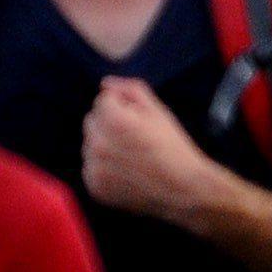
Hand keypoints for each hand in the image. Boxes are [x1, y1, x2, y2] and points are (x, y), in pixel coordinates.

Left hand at [78, 77, 220, 225]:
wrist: (181, 188)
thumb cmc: (172, 146)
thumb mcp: (158, 111)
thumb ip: (131, 90)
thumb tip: (105, 83)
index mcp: (114, 120)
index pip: (103, 100)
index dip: (123, 107)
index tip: (140, 122)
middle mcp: (99, 144)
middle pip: (92, 120)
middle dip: (109, 123)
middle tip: (134, 137)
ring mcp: (94, 168)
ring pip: (90, 144)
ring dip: (104, 145)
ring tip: (130, 155)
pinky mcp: (94, 186)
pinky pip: (91, 167)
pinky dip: (103, 167)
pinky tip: (125, 171)